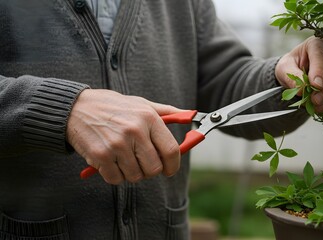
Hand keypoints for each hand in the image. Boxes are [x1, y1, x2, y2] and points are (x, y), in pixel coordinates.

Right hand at [66, 89, 182, 184]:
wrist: (76, 108)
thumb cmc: (112, 107)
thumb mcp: (141, 103)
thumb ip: (166, 112)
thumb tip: (190, 115)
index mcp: (148, 118)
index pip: (171, 150)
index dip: (173, 165)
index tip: (170, 169)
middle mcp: (134, 131)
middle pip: (154, 168)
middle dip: (150, 170)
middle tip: (142, 163)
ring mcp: (117, 145)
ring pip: (136, 176)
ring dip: (131, 173)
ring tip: (123, 158)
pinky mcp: (101, 156)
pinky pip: (116, 179)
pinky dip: (115, 175)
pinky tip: (110, 161)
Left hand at [275, 36, 322, 112]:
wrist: (298, 72)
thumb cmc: (291, 66)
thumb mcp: (284, 69)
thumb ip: (292, 76)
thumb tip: (302, 89)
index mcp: (317, 43)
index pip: (321, 55)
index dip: (320, 71)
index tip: (315, 86)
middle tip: (315, 100)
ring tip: (317, 106)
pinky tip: (322, 106)